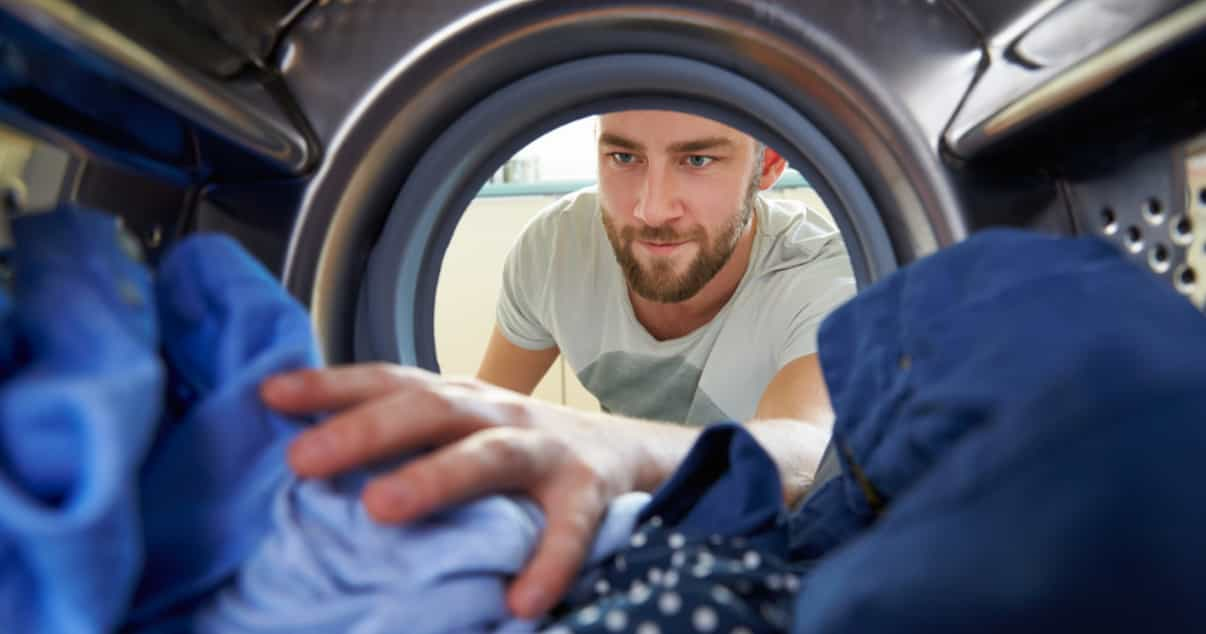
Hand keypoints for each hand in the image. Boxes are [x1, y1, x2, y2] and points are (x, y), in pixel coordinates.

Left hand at [260, 363, 646, 617]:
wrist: (625, 451)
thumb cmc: (518, 445)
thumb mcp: (461, 429)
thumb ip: (401, 435)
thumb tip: (302, 451)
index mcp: (458, 398)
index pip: (389, 382)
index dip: (331, 385)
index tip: (270, 394)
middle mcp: (497, 412)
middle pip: (428, 410)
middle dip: (365, 430)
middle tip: (303, 458)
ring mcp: (545, 448)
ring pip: (490, 455)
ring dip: (436, 477)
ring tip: (381, 508)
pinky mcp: (588, 491)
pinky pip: (569, 528)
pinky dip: (548, 562)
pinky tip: (521, 600)